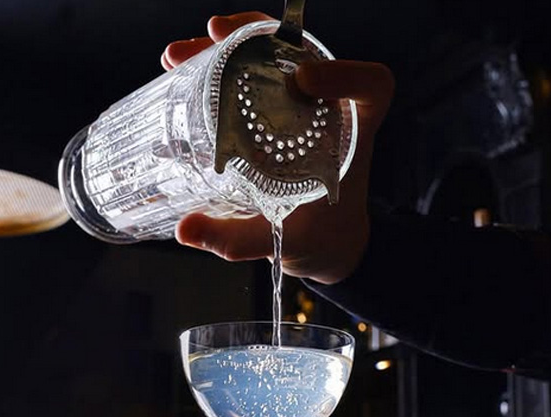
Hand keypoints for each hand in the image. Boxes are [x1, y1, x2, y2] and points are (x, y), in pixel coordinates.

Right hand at [160, 12, 394, 284]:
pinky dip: (218, 70)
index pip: (371, 86)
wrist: (323, 246)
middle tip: (210, 37)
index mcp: (351, 137)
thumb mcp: (287, 243)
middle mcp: (329, 112)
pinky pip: (252, 79)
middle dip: (256, 36)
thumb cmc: (320, 241)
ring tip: (179, 55)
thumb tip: (186, 231)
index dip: (346, 73)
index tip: (302, 80)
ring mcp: (300, 109)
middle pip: (302, 54)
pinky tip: (184, 72)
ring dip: (224, 47)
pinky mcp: (276, 114)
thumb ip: (240, 240)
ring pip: (269, 58)